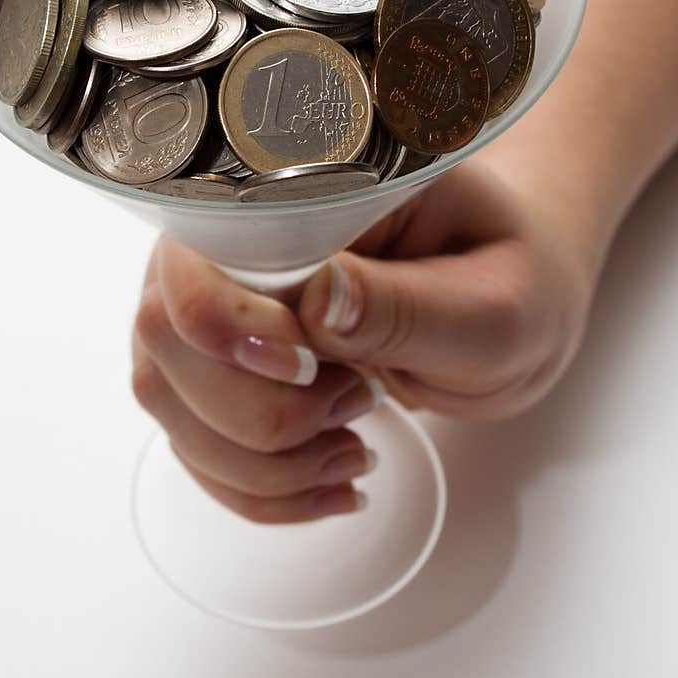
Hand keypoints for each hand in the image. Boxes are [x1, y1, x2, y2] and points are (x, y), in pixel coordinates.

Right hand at [131, 160, 594, 522]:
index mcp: (304, 190)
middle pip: (166, 334)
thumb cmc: (512, 280)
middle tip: (358, 407)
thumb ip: (410, 305)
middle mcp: (235, 238)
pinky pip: (194, 443)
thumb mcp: (496, 302)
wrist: (510, 298)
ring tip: (354, 451)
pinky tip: (328, 481)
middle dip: (258, 409)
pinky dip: (260, 488)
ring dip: (259, 460)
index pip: (199, 250)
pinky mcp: (219, 365)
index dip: (234, 328)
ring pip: (165, 396)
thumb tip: (320, 301)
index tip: (318, 370)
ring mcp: (216, 303)